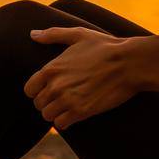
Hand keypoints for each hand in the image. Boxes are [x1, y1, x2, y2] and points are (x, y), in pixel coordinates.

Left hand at [23, 26, 139, 129]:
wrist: (129, 63)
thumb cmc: (105, 47)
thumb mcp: (79, 34)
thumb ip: (53, 34)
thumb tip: (33, 34)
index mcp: (51, 68)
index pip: (29, 89)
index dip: (38, 91)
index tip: (49, 90)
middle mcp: (55, 86)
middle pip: (39, 104)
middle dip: (49, 102)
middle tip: (62, 99)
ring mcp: (67, 100)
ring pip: (48, 116)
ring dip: (56, 113)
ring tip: (67, 108)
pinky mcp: (81, 111)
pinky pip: (61, 124)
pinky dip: (66, 122)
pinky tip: (74, 114)